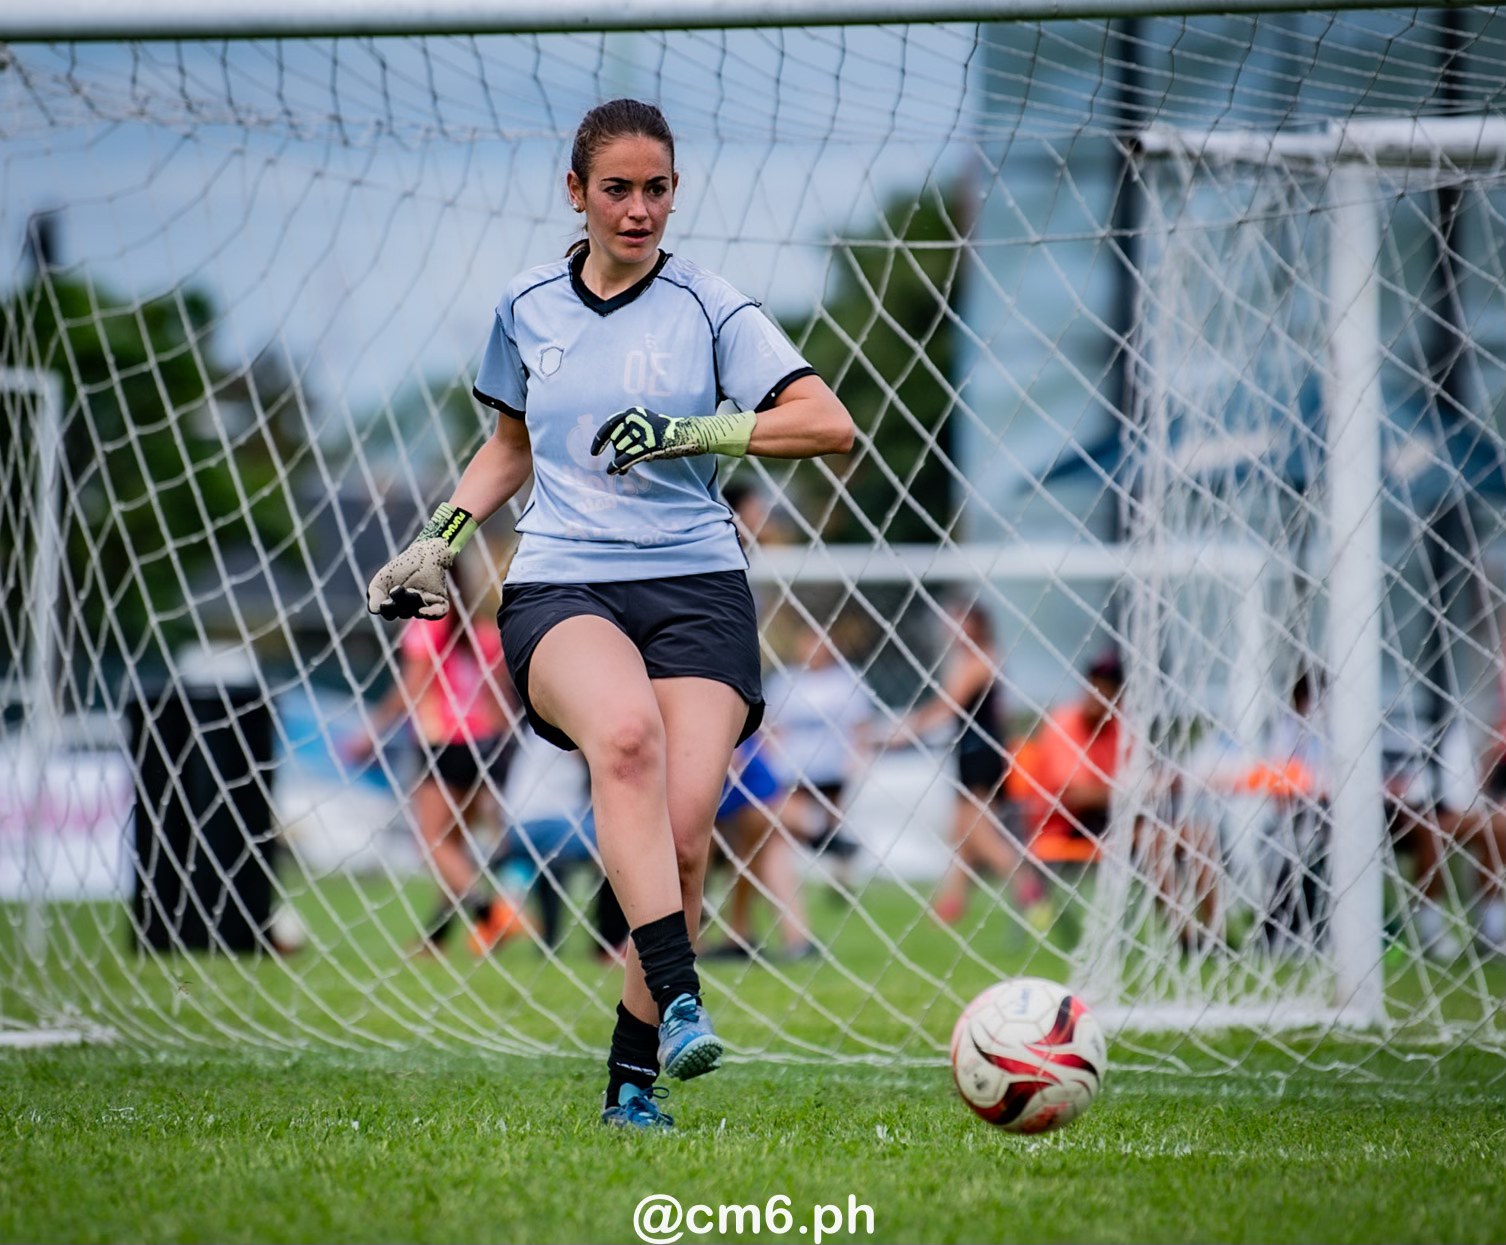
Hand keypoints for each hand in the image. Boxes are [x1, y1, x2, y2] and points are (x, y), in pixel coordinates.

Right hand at [366, 538, 453, 619]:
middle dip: (401, 601)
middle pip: (404, 612)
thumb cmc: (402, 567)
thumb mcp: (383, 579)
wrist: (424, 553)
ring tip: (413, 590)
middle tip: (399, 588)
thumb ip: (375, 594)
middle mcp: (411, 608)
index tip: (387, 599)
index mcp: (397, 605)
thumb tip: (375, 610)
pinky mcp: (440, 601)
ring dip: (414, 602)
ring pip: (418, 611)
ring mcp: (426, 605)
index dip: (387, 608)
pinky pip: (438, 613)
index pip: (390, 614)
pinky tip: (423, 610)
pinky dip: (432, 614)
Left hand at [590, 403, 754, 475]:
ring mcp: (642, 433)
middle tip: (617, 464)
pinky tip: (613, 472)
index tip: (594, 452)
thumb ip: (627, 433)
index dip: (599, 440)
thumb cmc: (663, 433)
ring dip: (620, 462)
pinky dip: (618, 465)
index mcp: (632, 412)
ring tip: (619, 470)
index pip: (610, 426)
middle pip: (617, 442)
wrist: (686, 435)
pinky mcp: (648, 445)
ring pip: (622, 451)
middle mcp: (635, 420)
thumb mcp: (644, 426)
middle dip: (617, 453)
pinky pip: (628, 457)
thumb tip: (610, 445)